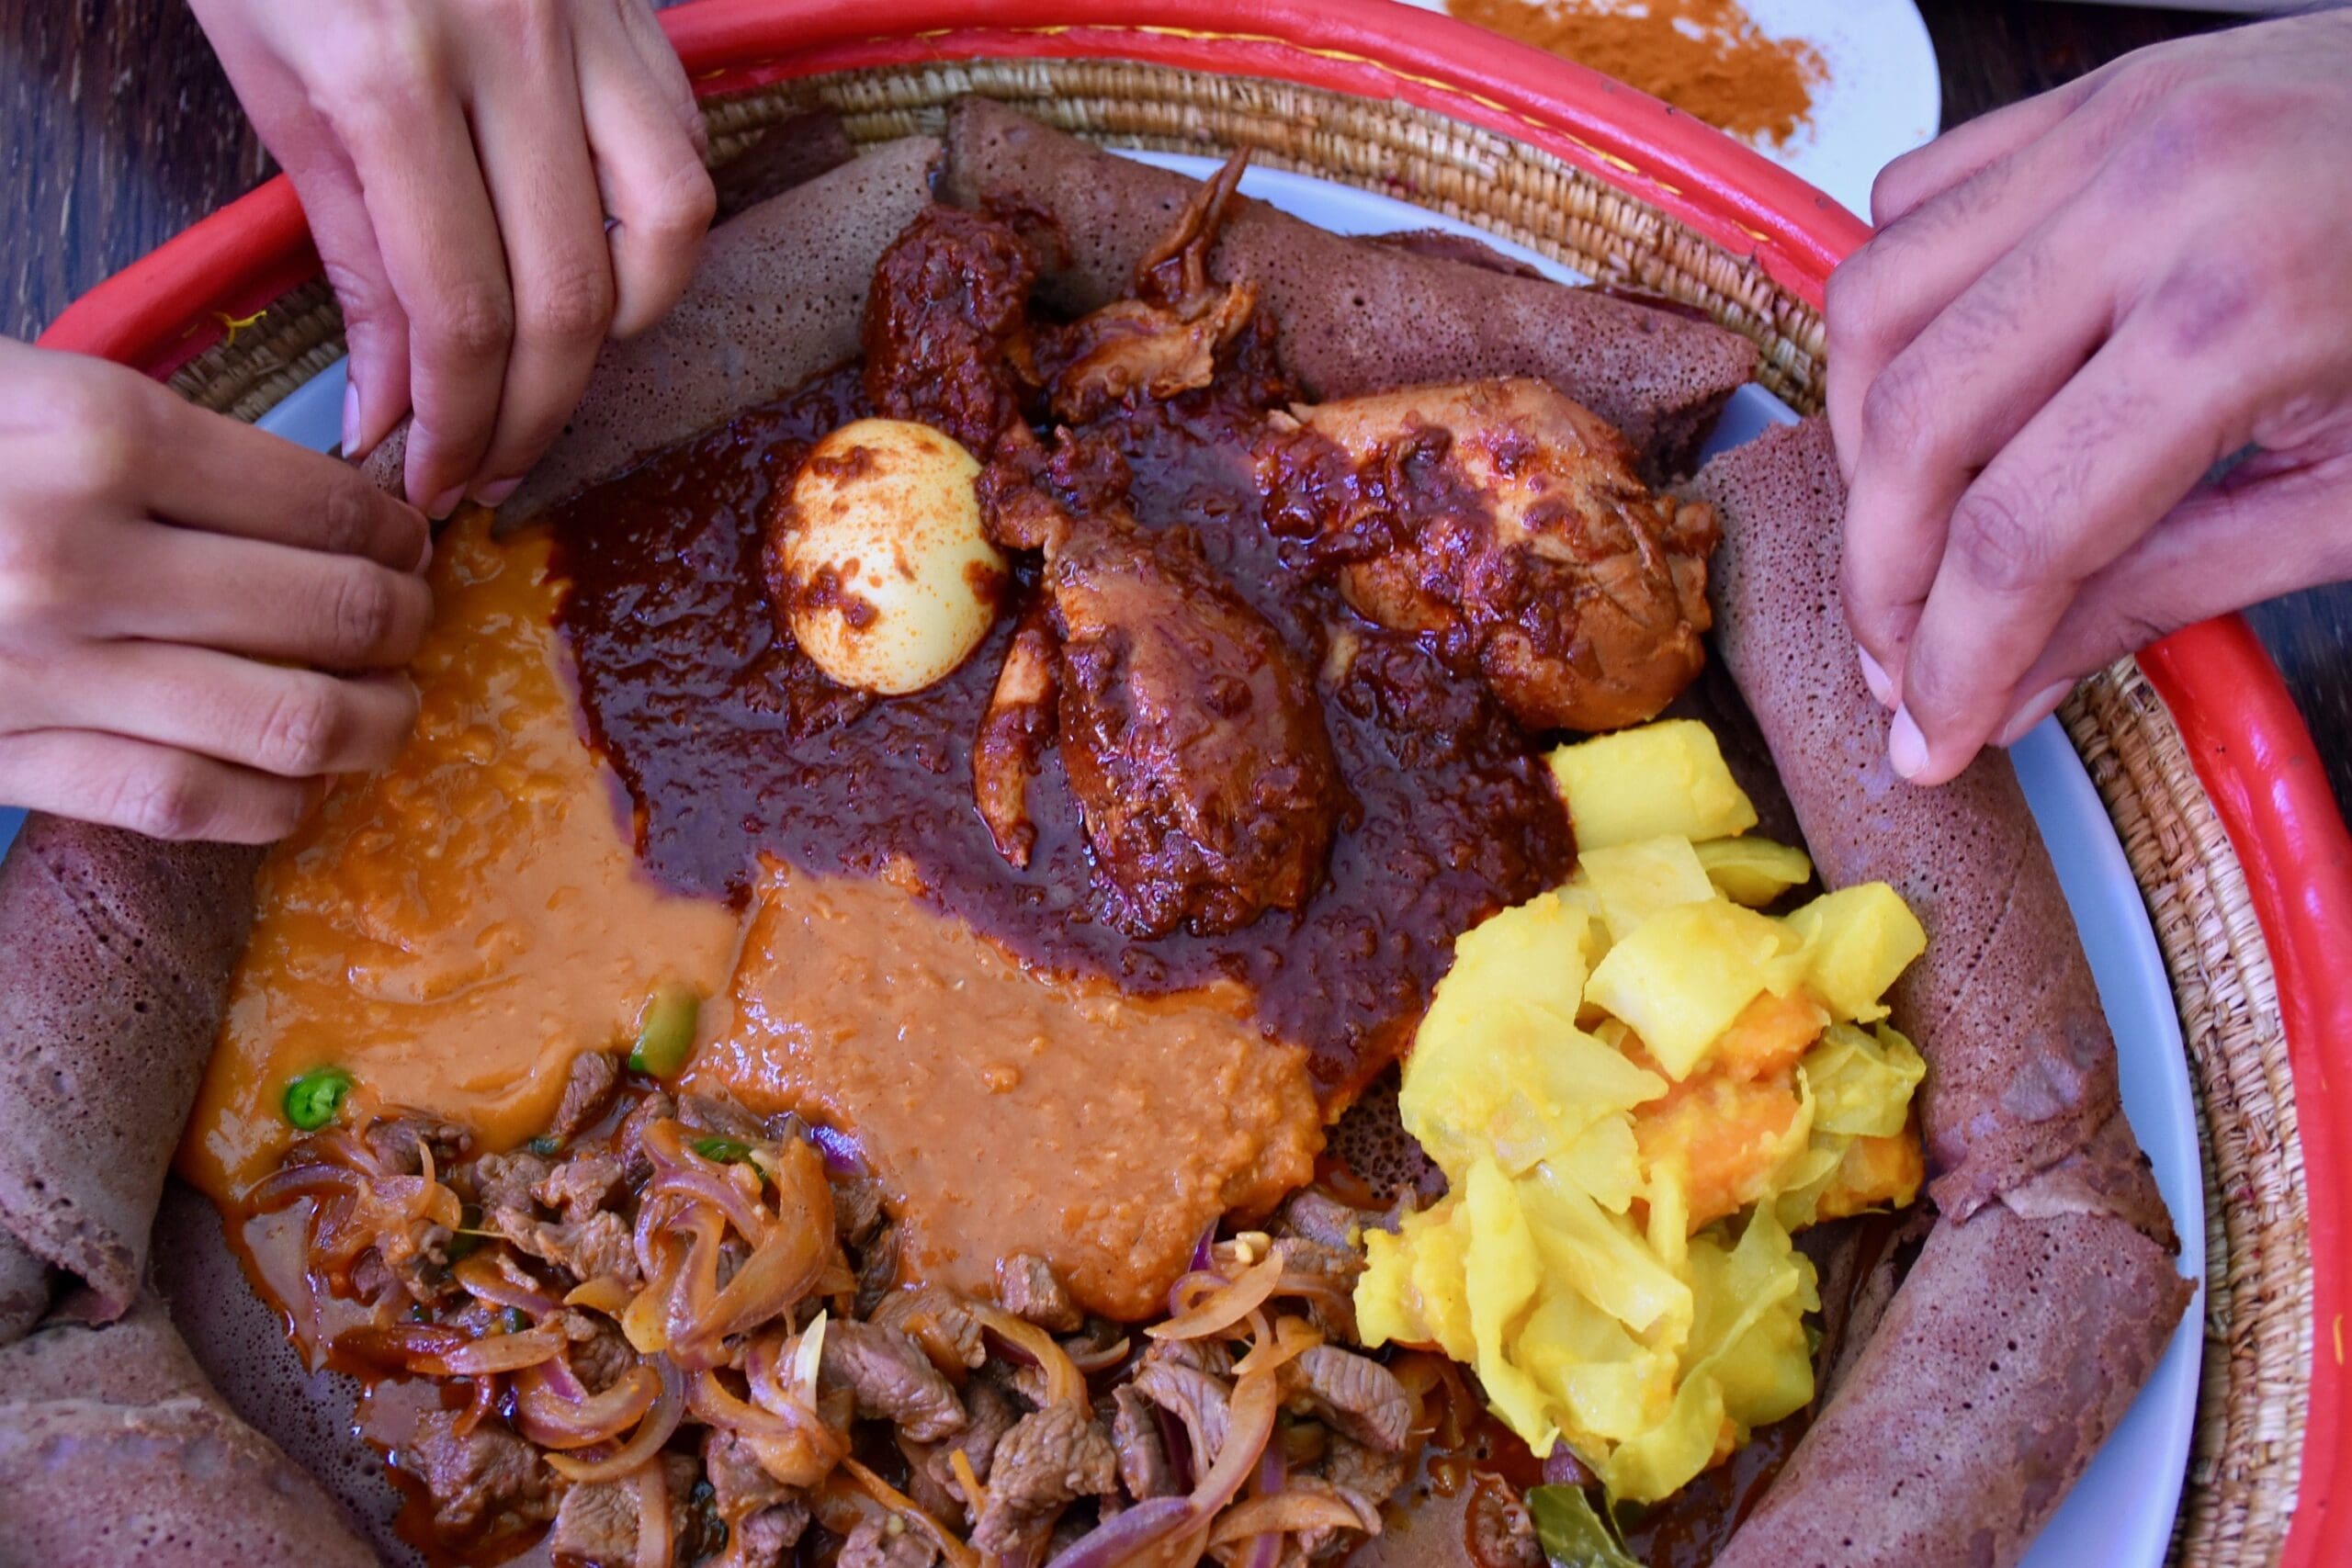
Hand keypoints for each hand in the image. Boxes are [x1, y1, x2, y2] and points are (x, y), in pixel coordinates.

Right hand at [0, 341, 430, 840]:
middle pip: (336, 614)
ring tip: (386, 703)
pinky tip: (299, 780)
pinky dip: (279, 800)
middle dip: (404, 623)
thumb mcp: (22, 388)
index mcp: (98, 434)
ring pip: (294, 722)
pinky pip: (196, 803)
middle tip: (411, 619)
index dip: (395, 534)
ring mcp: (50, 670)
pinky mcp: (12, 759)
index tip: (406, 543)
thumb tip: (320, 501)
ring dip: (375, 722)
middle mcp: (84, 556)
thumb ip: (159, 435)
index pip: (326, 506)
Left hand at [191, 0, 715, 517]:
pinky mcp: (637, 13)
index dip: (453, 422)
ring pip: (667, 233)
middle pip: (571, 299)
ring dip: (620, 332)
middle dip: (531, 415)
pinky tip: (597, 256)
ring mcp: (591, 27)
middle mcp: (514, 51)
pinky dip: (656, 232)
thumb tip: (393, 402)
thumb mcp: (263, 73)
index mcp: (391, 72)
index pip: (459, 309)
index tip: (426, 478)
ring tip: (555, 368)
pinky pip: (684, 152)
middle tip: (488, 468)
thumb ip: (345, 244)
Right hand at [1825, 12, 2351, 785]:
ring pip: (1875, 304)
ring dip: (1862, 440)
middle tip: (1896, 658)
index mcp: (2245, 317)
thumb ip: (2173, 592)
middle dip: (1883, 572)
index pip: (2022, 530)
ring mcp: (2113, 129)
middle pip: (1918, 423)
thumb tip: (2014, 690)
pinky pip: (1916, 200)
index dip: (1956, 659)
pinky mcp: (2094, 98)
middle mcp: (2153, 203)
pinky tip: (1942, 386)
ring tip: (1907, 522)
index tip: (1930, 735)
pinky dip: (1895, 311)